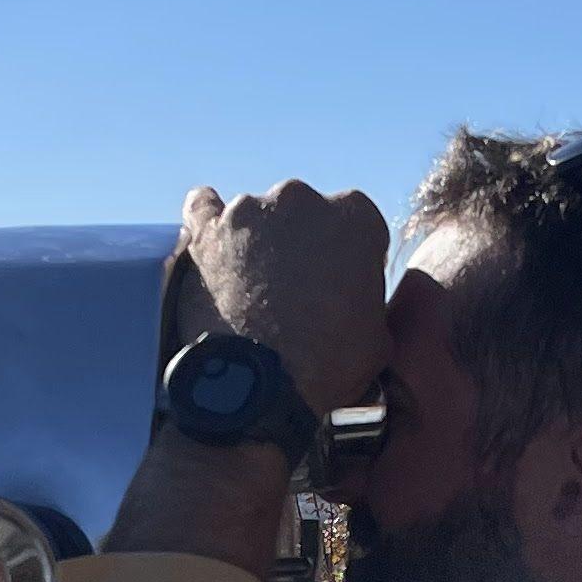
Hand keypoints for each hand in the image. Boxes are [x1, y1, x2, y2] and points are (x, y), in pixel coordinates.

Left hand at [179, 180, 389, 423]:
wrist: (257, 383)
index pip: (358, 225)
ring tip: (251, 288)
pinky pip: (203, 208)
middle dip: (302, 244)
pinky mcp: (207, 229)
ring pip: (256, 214)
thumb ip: (370, 302)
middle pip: (305, 213)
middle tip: (295, 290)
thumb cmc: (324, 364)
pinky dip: (207, 224)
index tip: (340, 283)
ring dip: (257, 241)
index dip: (350, 257)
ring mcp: (249, 209)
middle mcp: (303, 199)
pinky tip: (211, 246)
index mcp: (356, 218)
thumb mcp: (378, 338)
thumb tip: (358, 307)